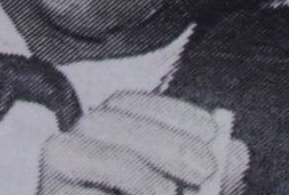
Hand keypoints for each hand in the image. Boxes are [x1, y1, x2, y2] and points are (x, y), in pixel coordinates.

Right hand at [38, 92, 229, 194]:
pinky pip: (68, 193)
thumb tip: (234, 152)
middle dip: (157, 137)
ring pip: (71, 147)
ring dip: (128, 167)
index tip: (212, 130)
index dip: (170, 111)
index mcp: (106, 138)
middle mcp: (74, 150)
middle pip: (103, 119)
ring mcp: (54, 180)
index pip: (129, 104)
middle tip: (204, 169)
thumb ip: (212, 184)